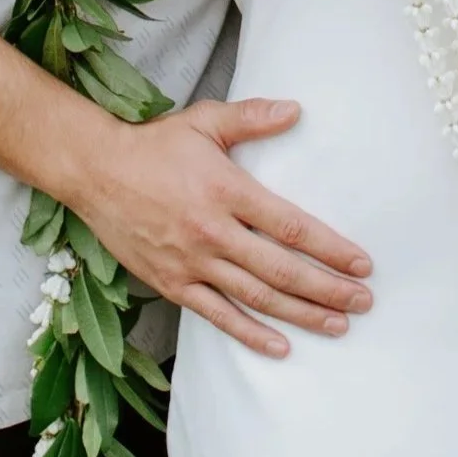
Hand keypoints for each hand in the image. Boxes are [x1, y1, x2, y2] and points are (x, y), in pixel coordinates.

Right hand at [65, 94, 374, 359]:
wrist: (94, 171)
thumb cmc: (154, 145)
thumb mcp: (204, 121)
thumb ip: (252, 117)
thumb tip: (296, 110)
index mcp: (227, 191)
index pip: (291, 227)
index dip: (331, 248)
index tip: (362, 263)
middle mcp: (213, 232)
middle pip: (281, 270)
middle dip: (327, 289)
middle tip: (363, 301)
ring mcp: (192, 262)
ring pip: (256, 297)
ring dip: (301, 314)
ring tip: (338, 325)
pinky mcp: (172, 283)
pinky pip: (217, 315)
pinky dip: (250, 334)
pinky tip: (281, 347)